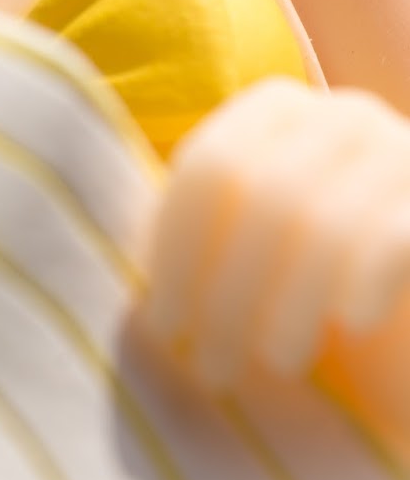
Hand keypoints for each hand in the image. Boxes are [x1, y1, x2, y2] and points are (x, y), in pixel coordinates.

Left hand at [143, 79, 409, 391]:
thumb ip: (194, 237)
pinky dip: (357, 278)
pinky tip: (351, 323)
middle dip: (223, 291)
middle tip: (209, 368)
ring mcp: (404, 150)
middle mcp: (345, 114)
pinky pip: (386, 236)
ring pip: (317, 220)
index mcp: (279, 110)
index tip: (163, 326)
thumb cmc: (318, 296)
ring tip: (274, 363)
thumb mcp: (243, 255)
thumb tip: (100, 263)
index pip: (208, 169)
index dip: (178, 252)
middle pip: (257, 193)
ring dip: (283, 303)